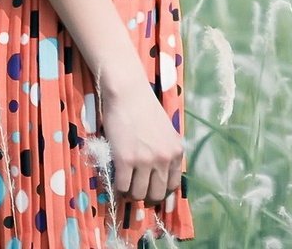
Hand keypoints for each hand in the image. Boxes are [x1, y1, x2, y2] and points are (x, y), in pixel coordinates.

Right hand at [97, 76, 183, 210]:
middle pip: (156, 195)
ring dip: (129, 193)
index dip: (160, 192)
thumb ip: (166, 153)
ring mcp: (145, 161)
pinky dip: (117, 188)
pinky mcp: (126, 160)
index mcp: (177, 152)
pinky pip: (122, 187)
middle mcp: (164, 159)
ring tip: (124, 184)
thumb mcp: (166, 133)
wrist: (129, 94)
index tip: (150, 190)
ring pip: (138, 194)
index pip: (172, 186)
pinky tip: (115, 179)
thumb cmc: (145, 109)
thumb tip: (158, 176)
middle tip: (135, 190)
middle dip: (145, 197)